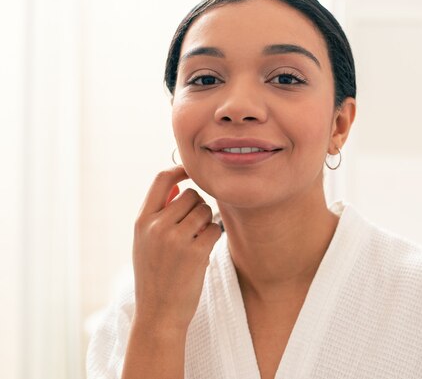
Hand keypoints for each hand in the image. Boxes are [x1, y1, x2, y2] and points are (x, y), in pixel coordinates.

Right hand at [132, 165, 220, 332]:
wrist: (158, 314)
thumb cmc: (155, 277)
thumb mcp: (144, 244)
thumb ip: (158, 216)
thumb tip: (179, 188)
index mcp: (142, 221)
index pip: (161, 180)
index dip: (180, 170)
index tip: (191, 172)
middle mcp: (156, 226)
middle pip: (191, 195)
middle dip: (198, 207)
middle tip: (196, 226)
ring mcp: (176, 239)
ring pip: (205, 210)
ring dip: (208, 223)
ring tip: (197, 241)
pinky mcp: (196, 252)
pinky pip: (215, 229)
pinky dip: (214, 237)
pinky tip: (205, 251)